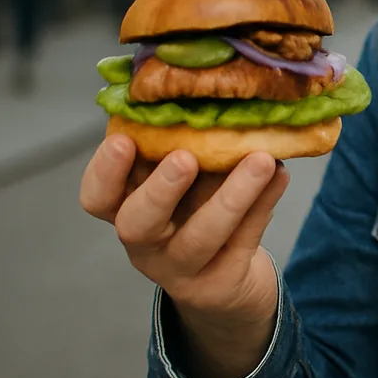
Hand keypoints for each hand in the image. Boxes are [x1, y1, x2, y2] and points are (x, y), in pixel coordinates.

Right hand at [80, 134, 289, 377]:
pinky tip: (280, 176)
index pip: (97, 199)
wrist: (226, 279)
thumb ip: (180, 149)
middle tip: (185, 158)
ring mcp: (182, 269)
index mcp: (126, 211)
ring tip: (262, 160)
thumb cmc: (195, 211)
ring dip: (232, 196)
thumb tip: (207, 95)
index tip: (123, 140)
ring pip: (201, 237)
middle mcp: (146, 245)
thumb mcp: (180, 183)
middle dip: (159, 190)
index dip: (104, 172)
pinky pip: (243, 241)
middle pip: (137, 224)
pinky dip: (262, 205)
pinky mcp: (222, 282)